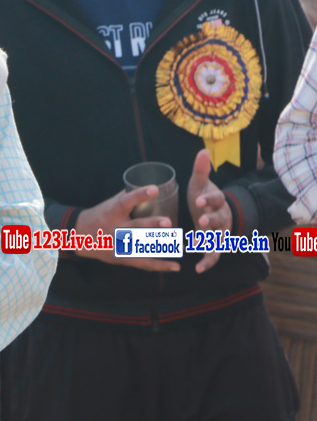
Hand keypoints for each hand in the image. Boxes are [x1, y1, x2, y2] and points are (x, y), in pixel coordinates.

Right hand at [73, 187, 178, 271]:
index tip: (155, 189)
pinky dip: (160, 265)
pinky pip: (143, 263)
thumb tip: (150, 184)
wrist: (80, 236)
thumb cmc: (99, 215)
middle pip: (135, 227)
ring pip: (142, 246)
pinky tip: (176, 266)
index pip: (126, 201)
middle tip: (168, 222)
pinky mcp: (123, 258)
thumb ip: (129, 197)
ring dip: (161, 247)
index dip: (139, 195)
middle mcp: (116, 228)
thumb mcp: (109, 204)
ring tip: (178, 246)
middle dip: (151, 225)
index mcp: (112, 212)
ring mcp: (119, 245)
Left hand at [187, 149, 228, 272]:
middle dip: (211, 221)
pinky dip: (208, 262)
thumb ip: (201, 170)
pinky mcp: (215, 245)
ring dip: (210, 242)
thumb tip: (203, 150)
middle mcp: (222, 217)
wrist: (212, 212)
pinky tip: (198, 269)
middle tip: (201, 222)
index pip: (215, 200)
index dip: (208, 200)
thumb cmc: (203, 196)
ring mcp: (220, 233)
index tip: (198, 201)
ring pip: (219, 238)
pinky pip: (213, 255)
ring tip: (198, 245)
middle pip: (219, 219)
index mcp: (217, 201)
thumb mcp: (200, 183)